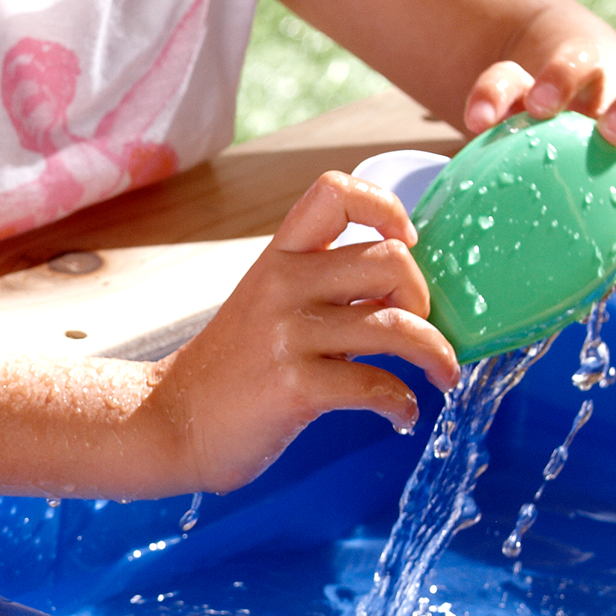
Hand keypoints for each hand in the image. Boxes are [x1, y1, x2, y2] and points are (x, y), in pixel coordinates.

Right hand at [144, 170, 462, 491]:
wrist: (171, 423)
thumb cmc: (231, 368)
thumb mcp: (267, 305)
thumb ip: (323, 287)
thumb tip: (404, 289)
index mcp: (279, 257)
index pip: (336, 192)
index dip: (386, 207)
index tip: (405, 242)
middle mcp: (283, 285)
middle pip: (389, 259)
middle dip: (423, 296)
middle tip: (420, 325)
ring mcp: (287, 336)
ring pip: (396, 325)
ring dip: (437, 353)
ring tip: (443, 373)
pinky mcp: (295, 388)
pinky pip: (377, 386)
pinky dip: (404, 404)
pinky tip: (401, 414)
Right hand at [463, 36, 615, 278]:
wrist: (533, 120)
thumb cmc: (577, 184)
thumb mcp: (602, 209)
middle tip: (610, 134)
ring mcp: (571, 84)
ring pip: (584, 59)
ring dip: (567, 77)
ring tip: (542, 108)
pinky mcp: (521, 72)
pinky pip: (507, 74)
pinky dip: (494, 94)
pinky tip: (478, 121)